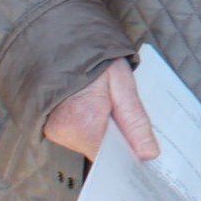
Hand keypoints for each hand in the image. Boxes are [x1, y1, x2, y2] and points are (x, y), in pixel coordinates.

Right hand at [43, 58, 159, 160]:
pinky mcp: (51, 127)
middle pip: (101, 153)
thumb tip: (149, 155)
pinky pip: (81, 138)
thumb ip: (135, 120)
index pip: (110, 159)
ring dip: (108, 136)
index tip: (146, 161)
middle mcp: (62, 133)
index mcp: (81, 123)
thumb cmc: (93, 56)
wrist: (61, 39)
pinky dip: (95, 131)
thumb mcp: (122, 83)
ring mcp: (53, 131)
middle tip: (137, 134)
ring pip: (91, 145)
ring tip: (117, 116)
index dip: (129, 159)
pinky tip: (104, 116)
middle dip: (121, 145)